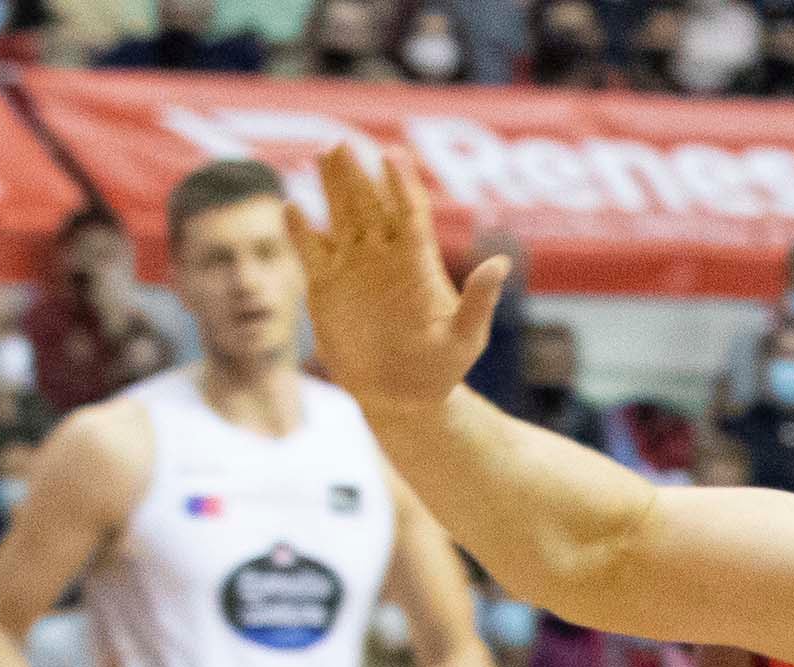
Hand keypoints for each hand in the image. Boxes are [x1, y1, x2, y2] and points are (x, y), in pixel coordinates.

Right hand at [308, 146, 508, 414]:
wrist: (402, 397)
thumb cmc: (441, 369)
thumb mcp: (466, 339)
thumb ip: (479, 301)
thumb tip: (502, 264)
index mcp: (418, 262)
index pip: (409, 211)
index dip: (401, 183)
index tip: (393, 155)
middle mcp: (384, 254)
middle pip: (370, 203)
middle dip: (358, 173)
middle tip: (344, 142)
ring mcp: (354, 265)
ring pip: (340, 214)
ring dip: (331, 185)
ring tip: (323, 153)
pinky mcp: (325, 285)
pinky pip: (310, 249)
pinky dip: (300, 230)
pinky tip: (291, 208)